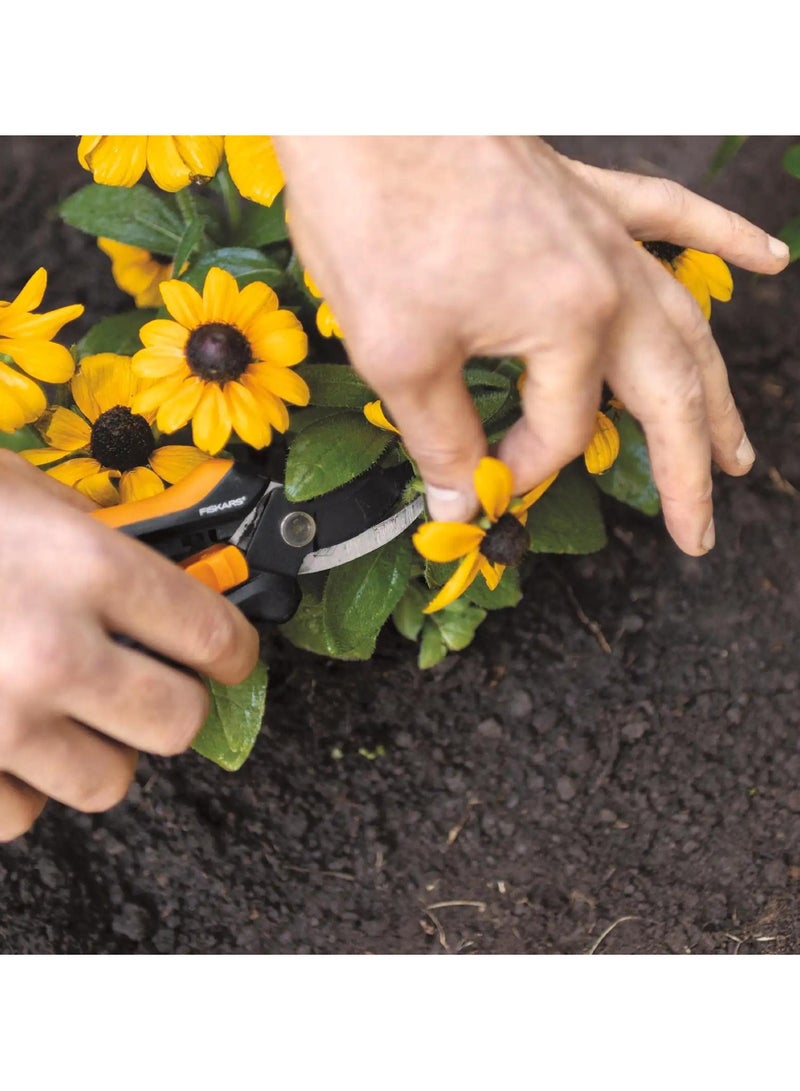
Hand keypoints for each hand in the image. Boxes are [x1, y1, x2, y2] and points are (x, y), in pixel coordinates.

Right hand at [0, 451, 258, 840]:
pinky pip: (22, 815)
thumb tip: (146, 576)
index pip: (211, 632)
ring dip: (95, 749)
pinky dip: (17, 785)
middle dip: (171, 706)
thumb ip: (86, 536)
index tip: (230, 659)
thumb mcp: (13, 491)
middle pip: (177, 722)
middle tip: (148, 686)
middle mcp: (53, 651)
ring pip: (108, 781)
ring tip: (58, 711)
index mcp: (83, 565)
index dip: (234, 651)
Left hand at [275, 136, 788, 555]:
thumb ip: (441, 438)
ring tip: (736, 448)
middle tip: (697, 527)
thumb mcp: (399, 353)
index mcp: (570, 322)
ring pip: (684, 320)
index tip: (476, 486)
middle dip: (685, 468)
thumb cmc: (375, 212)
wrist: (361, 102)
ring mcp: (602, 231)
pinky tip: (768, 258)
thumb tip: (460, 498)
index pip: (562, 431)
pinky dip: (722, 237)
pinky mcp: (583, 193)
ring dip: (714, 390)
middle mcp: (606, 279)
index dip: (518, 471)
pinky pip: (672, 214)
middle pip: (667, 392)